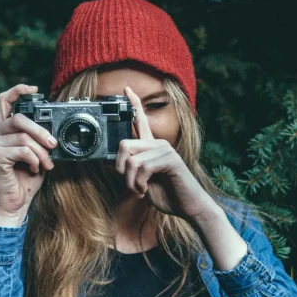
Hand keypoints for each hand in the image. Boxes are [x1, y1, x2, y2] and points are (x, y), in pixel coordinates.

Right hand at [0, 84, 57, 226]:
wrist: (14, 205)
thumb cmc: (24, 181)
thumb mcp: (35, 154)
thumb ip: (36, 139)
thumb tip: (52, 129)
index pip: (4, 102)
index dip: (18, 91)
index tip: (35, 89)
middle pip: (19, 119)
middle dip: (41, 132)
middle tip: (53, 145)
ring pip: (23, 137)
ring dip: (41, 152)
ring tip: (46, 164)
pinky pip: (22, 149)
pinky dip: (34, 159)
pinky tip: (33, 169)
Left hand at [115, 86, 218, 221]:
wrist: (189, 207)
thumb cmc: (168, 195)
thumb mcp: (141, 183)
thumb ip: (128, 171)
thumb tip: (107, 163)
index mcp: (151, 147)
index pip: (141, 121)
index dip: (134, 104)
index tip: (127, 89)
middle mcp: (158, 144)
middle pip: (124, 144)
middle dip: (120, 170)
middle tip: (131, 185)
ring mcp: (165, 150)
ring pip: (132, 160)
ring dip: (131, 182)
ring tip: (140, 191)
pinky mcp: (170, 159)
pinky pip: (143, 168)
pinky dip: (139, 184)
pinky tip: (146, 190)